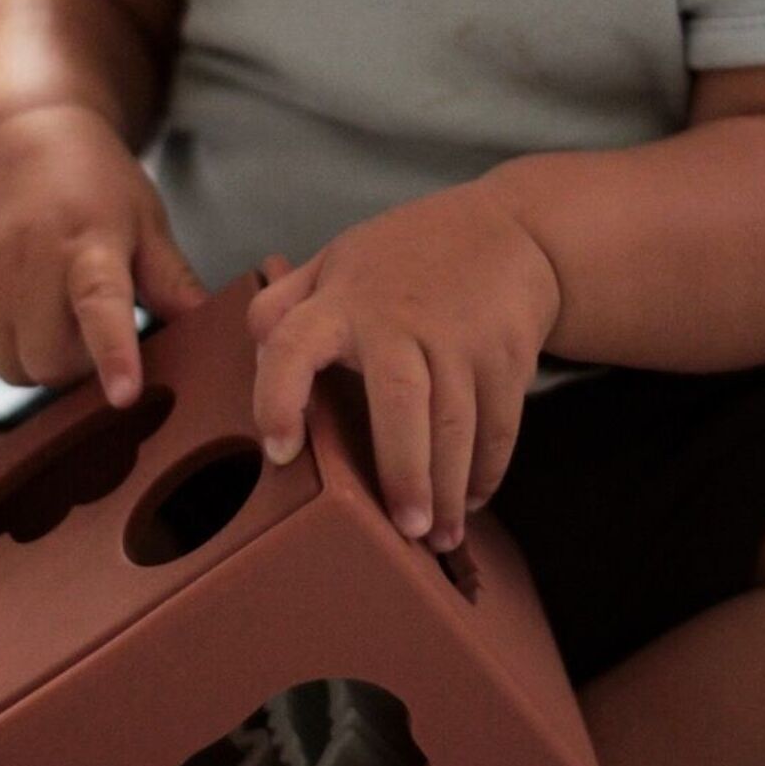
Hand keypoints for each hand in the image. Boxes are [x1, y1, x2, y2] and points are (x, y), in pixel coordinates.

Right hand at [0, 105, 206, 402]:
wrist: (18, 141)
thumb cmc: (96, 187)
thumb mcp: (146, 222)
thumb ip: (172, 281)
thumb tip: (210, 327)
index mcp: (90, 243)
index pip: (101, 306)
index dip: (113, 353)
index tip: (124, 394)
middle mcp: (28, 259)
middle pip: (49, 360)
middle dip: (77, 365)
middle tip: (94, 327)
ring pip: (12, 366)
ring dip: (40, 358)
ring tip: (58, 314)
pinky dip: (8, 345)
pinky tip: (25, 307)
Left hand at [247, 184, 561, 549]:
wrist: (510, 228)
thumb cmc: (407, 255)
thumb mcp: (337, 260)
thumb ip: (287, 302)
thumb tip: (254, 346)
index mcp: (341, 301)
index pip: (294, 343)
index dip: (278, 396)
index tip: (279, 451)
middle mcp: (400, 319)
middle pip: (401, 402)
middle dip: (404, 471)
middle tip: (402, 529)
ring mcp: (460, 336)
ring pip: (457, 424)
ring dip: (449, 488)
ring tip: (437, 537)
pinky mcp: (508, 353)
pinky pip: (499, 424)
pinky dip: (487, 470)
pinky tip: (470, 501)